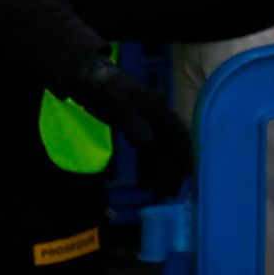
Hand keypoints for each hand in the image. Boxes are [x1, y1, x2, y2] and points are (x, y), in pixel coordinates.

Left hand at [77, 62, 190, 196]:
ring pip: (158, 152)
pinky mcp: (134, 129)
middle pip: (169, 147)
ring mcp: (145, 124)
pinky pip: (145, 153)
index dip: (184, 153)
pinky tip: (144, 184)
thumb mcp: (115, 101)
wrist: (85, 78)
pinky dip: (146, 168)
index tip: (188, 175)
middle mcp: (156, 117)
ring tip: (159, 195)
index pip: (177, 132)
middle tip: (170, 194)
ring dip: (159, 173)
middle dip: (171, 170)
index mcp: (157, 108)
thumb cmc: (102, 86)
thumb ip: (131, 121)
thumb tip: (148, 142)